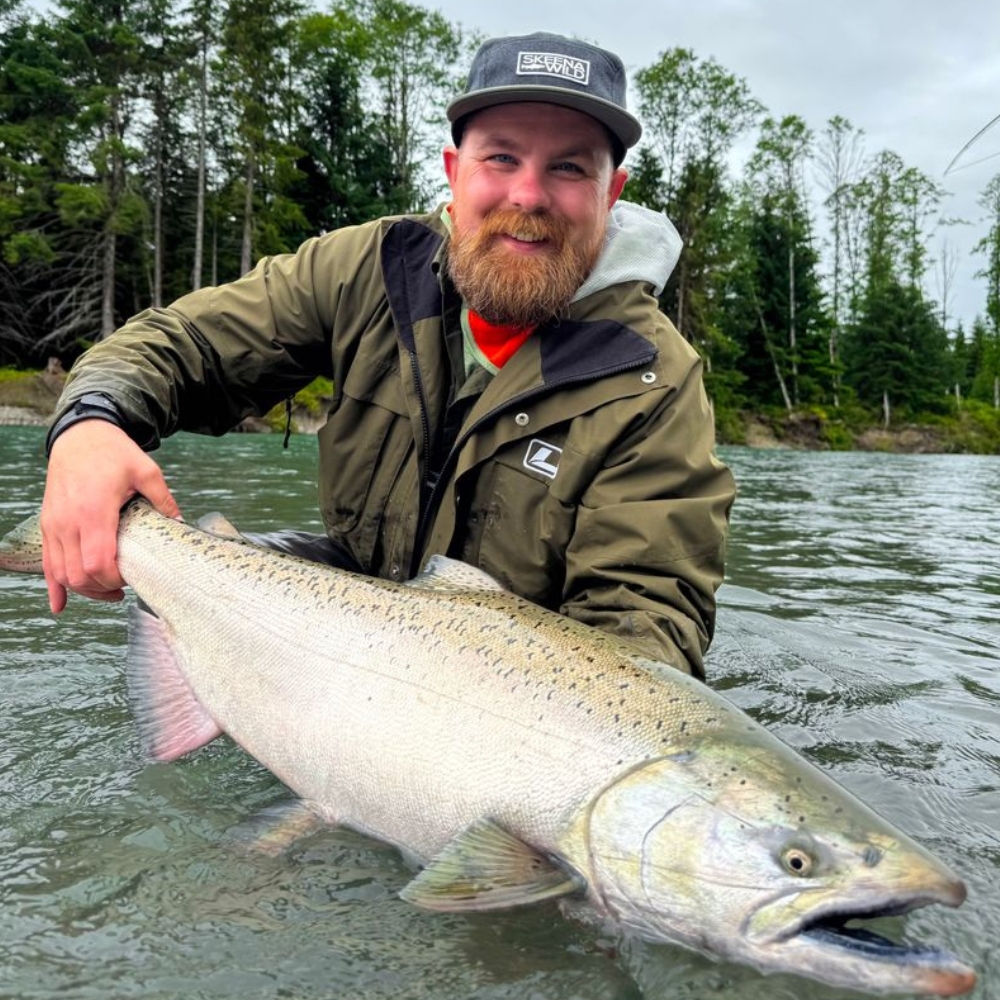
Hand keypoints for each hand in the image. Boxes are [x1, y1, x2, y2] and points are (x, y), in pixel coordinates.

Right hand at [40, 420, 181, 612]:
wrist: (79, 436)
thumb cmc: (112, 452)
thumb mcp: (146, 470)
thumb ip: (163, 498)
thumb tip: (179, 522)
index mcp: (94, 511)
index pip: (97, 563)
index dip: (114, 579)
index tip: (132, 578)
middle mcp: (68, 522)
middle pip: (79, 575)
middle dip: (102, 588)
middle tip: (124, 588)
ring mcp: (54, 525)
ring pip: (61, 574)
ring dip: (84, 589)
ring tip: (108, 591)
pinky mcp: (48, 525)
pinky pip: (46, 563)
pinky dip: (54, 586)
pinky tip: (60, 605)